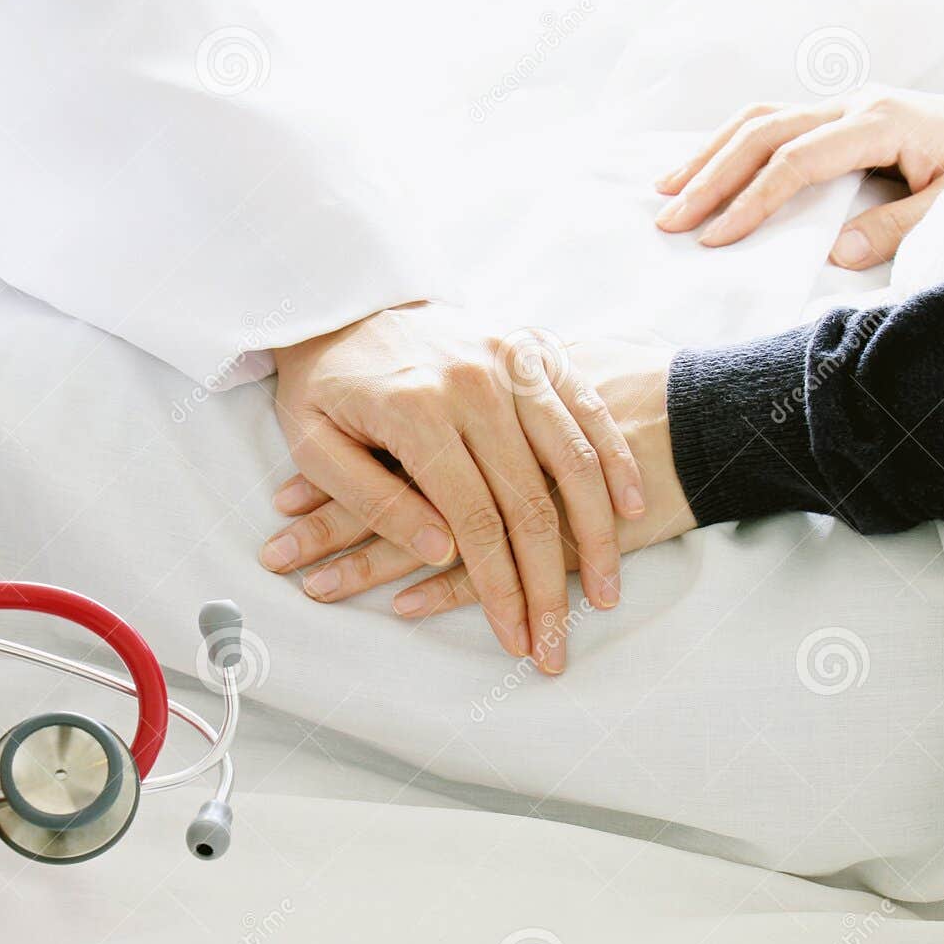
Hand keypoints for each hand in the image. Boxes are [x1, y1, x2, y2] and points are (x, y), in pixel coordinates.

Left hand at [266, 303, 646, 673]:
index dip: (498, 588)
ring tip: (603, 596)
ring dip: (596, 535)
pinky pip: (587, 412)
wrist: (342, 297)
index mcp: (417, 411)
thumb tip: (437, 553)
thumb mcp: (315, 443)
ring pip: (573, 460)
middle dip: (547, 585)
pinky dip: (613, 464)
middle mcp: (474, 383)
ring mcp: (512, 361)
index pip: (472, 520)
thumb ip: (372, 500)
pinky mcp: (535, 348)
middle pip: (529, 502)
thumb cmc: (322, 382)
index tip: (515, 640)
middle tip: (557, 646)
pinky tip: (628, 513)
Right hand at [655, 88, 943, 267]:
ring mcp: (846, 103)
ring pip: (761, 119)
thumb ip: (900, 227)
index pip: (796, 162)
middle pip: (763, 133)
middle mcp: (855, 103)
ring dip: (710, 154)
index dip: (751, 202)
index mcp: (880, 122)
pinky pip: (774, 121)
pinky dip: (732, 145)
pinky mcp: (842, 113)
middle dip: (711, 177)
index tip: (716, 239)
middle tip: (670, 219)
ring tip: (666, 191)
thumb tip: (836, 253)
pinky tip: (704, 167)